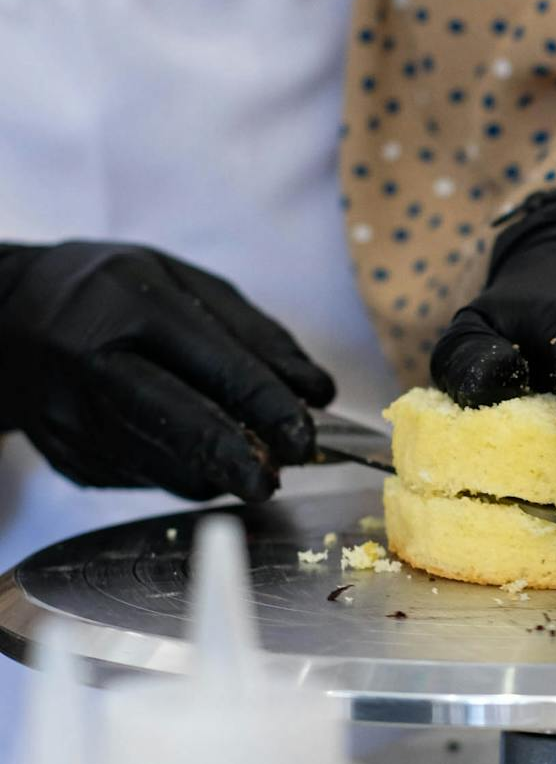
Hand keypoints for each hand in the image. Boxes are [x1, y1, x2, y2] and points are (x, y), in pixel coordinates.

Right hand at [0, 242, 335, 501]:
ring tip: (247, 458)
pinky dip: (181, 470)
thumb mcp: (182, 282)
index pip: (213, 363)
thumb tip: (316, 393)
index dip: (267, 406)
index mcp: (129, 305)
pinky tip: (187, 448)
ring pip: (168, 467)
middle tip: (273, 480)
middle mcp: (94, 365)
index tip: (307, 435)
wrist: (9, 319)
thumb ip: (254, 335)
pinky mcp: (71, 461)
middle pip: (177, 425)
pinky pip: (146, 478)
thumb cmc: (110, 292)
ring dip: (218, 472)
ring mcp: (75, 421)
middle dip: (235, 460)